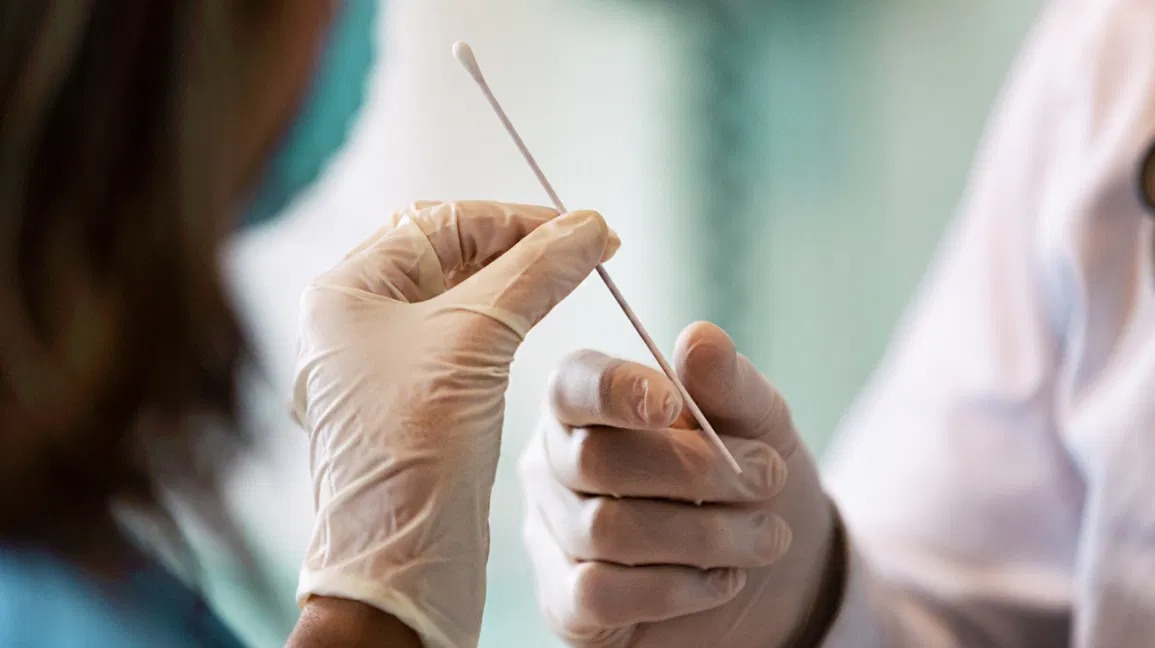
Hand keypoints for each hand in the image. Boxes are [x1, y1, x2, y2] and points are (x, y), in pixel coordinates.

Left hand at [291, 201, 617, 647]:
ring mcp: (382, 364)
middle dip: (521, 248)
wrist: (401, 562)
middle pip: (449, 256)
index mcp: (345, 291)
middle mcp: (355, 322)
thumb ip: (534, 271)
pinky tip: (543, 319)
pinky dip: (508, 324)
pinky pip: (464, 343)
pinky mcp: (412, 403)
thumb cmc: (414, 451)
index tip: (581, 227)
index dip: (516, 220)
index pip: (439, 223)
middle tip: (588, 247)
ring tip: (577, 274)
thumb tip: (587, 227)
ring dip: (519, 285)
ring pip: (461, 299)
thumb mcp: (475, 339)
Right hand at [521, 322, 837, 646]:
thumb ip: (729, 383)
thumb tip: (699, 339)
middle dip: (692, 471)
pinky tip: (721, 580)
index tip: (670, 403)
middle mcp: (553, 464)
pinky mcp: (567, 604)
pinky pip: (598, 594)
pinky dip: (674, 588)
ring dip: (703, 535)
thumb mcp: (760, 424)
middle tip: (764, 478)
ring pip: (603, 530)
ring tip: (765, 536)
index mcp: (587, 403)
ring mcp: (553, 536)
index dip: (612, 390)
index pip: (571, 385)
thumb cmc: (750, 477)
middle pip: (592, 459)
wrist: (775, 573)